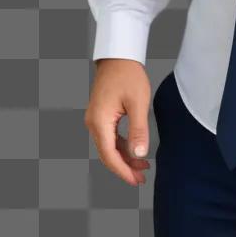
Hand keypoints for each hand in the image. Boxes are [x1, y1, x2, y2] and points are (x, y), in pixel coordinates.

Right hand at [85, 59, 151, 186]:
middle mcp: (93, 122)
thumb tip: (139, 154)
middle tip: (141, 178)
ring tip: (142, 166)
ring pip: (108, 147)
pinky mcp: (100, 115)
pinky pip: (109, 137)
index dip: (123, 171)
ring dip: (124, 158)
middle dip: (124, 168)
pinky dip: (121, 146)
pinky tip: (134, 150)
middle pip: (107, 154)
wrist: (118, 55)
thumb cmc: (128, 74)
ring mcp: (95, 119)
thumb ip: (138, 130)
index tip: (136, 180)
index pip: (109, 155)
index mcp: (99, 121)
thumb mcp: (138, 103)